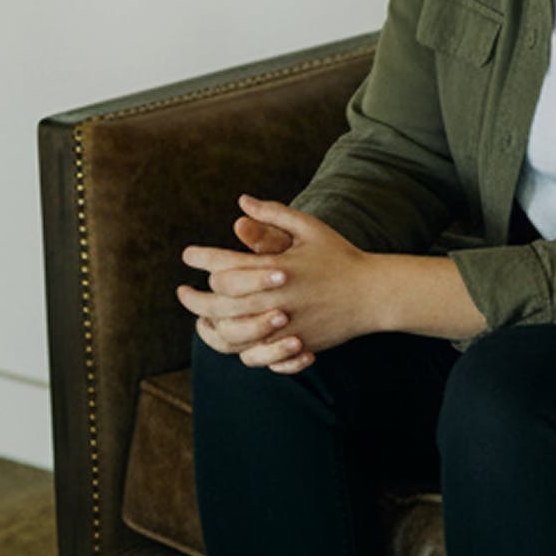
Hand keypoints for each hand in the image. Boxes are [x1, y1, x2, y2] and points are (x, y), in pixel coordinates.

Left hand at [178, 197, 379, 372]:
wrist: (373, 294)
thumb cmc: (340, 257)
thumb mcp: (310, 228)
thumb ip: (274, 214)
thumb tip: (242, 201)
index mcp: (276, 267)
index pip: (223, 264)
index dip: (200, 258)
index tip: (188, 255)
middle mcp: (276, 298)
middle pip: (218, 304)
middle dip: (193, 298)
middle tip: (182, 292)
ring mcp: (284, 326)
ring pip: (231, 334)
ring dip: (209, 326)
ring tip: (200, 319)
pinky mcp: (294, 345)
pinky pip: (255, 354)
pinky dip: (236, 347)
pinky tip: (227, 338)